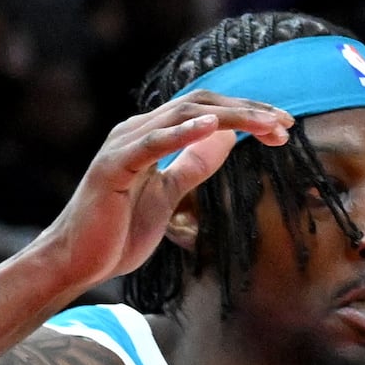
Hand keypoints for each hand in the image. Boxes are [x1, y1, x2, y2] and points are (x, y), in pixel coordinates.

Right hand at [31, 91, 295, 292]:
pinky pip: (151, 143)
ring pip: (182, 115)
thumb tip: (224, 141)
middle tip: (286, 125)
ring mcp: (123, 145)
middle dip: (247, 111)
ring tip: (265, 124)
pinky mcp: (113, 167)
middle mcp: (137, 131)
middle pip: (199, 104)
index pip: (204, 111)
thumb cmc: (118, 232)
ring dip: (229, 117)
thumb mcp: (169, 194)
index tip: (283, 128)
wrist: (78, 261)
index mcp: (151, 136)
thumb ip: (192, 165)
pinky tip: (212, 127)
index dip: (245, 114)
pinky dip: (181, 132)